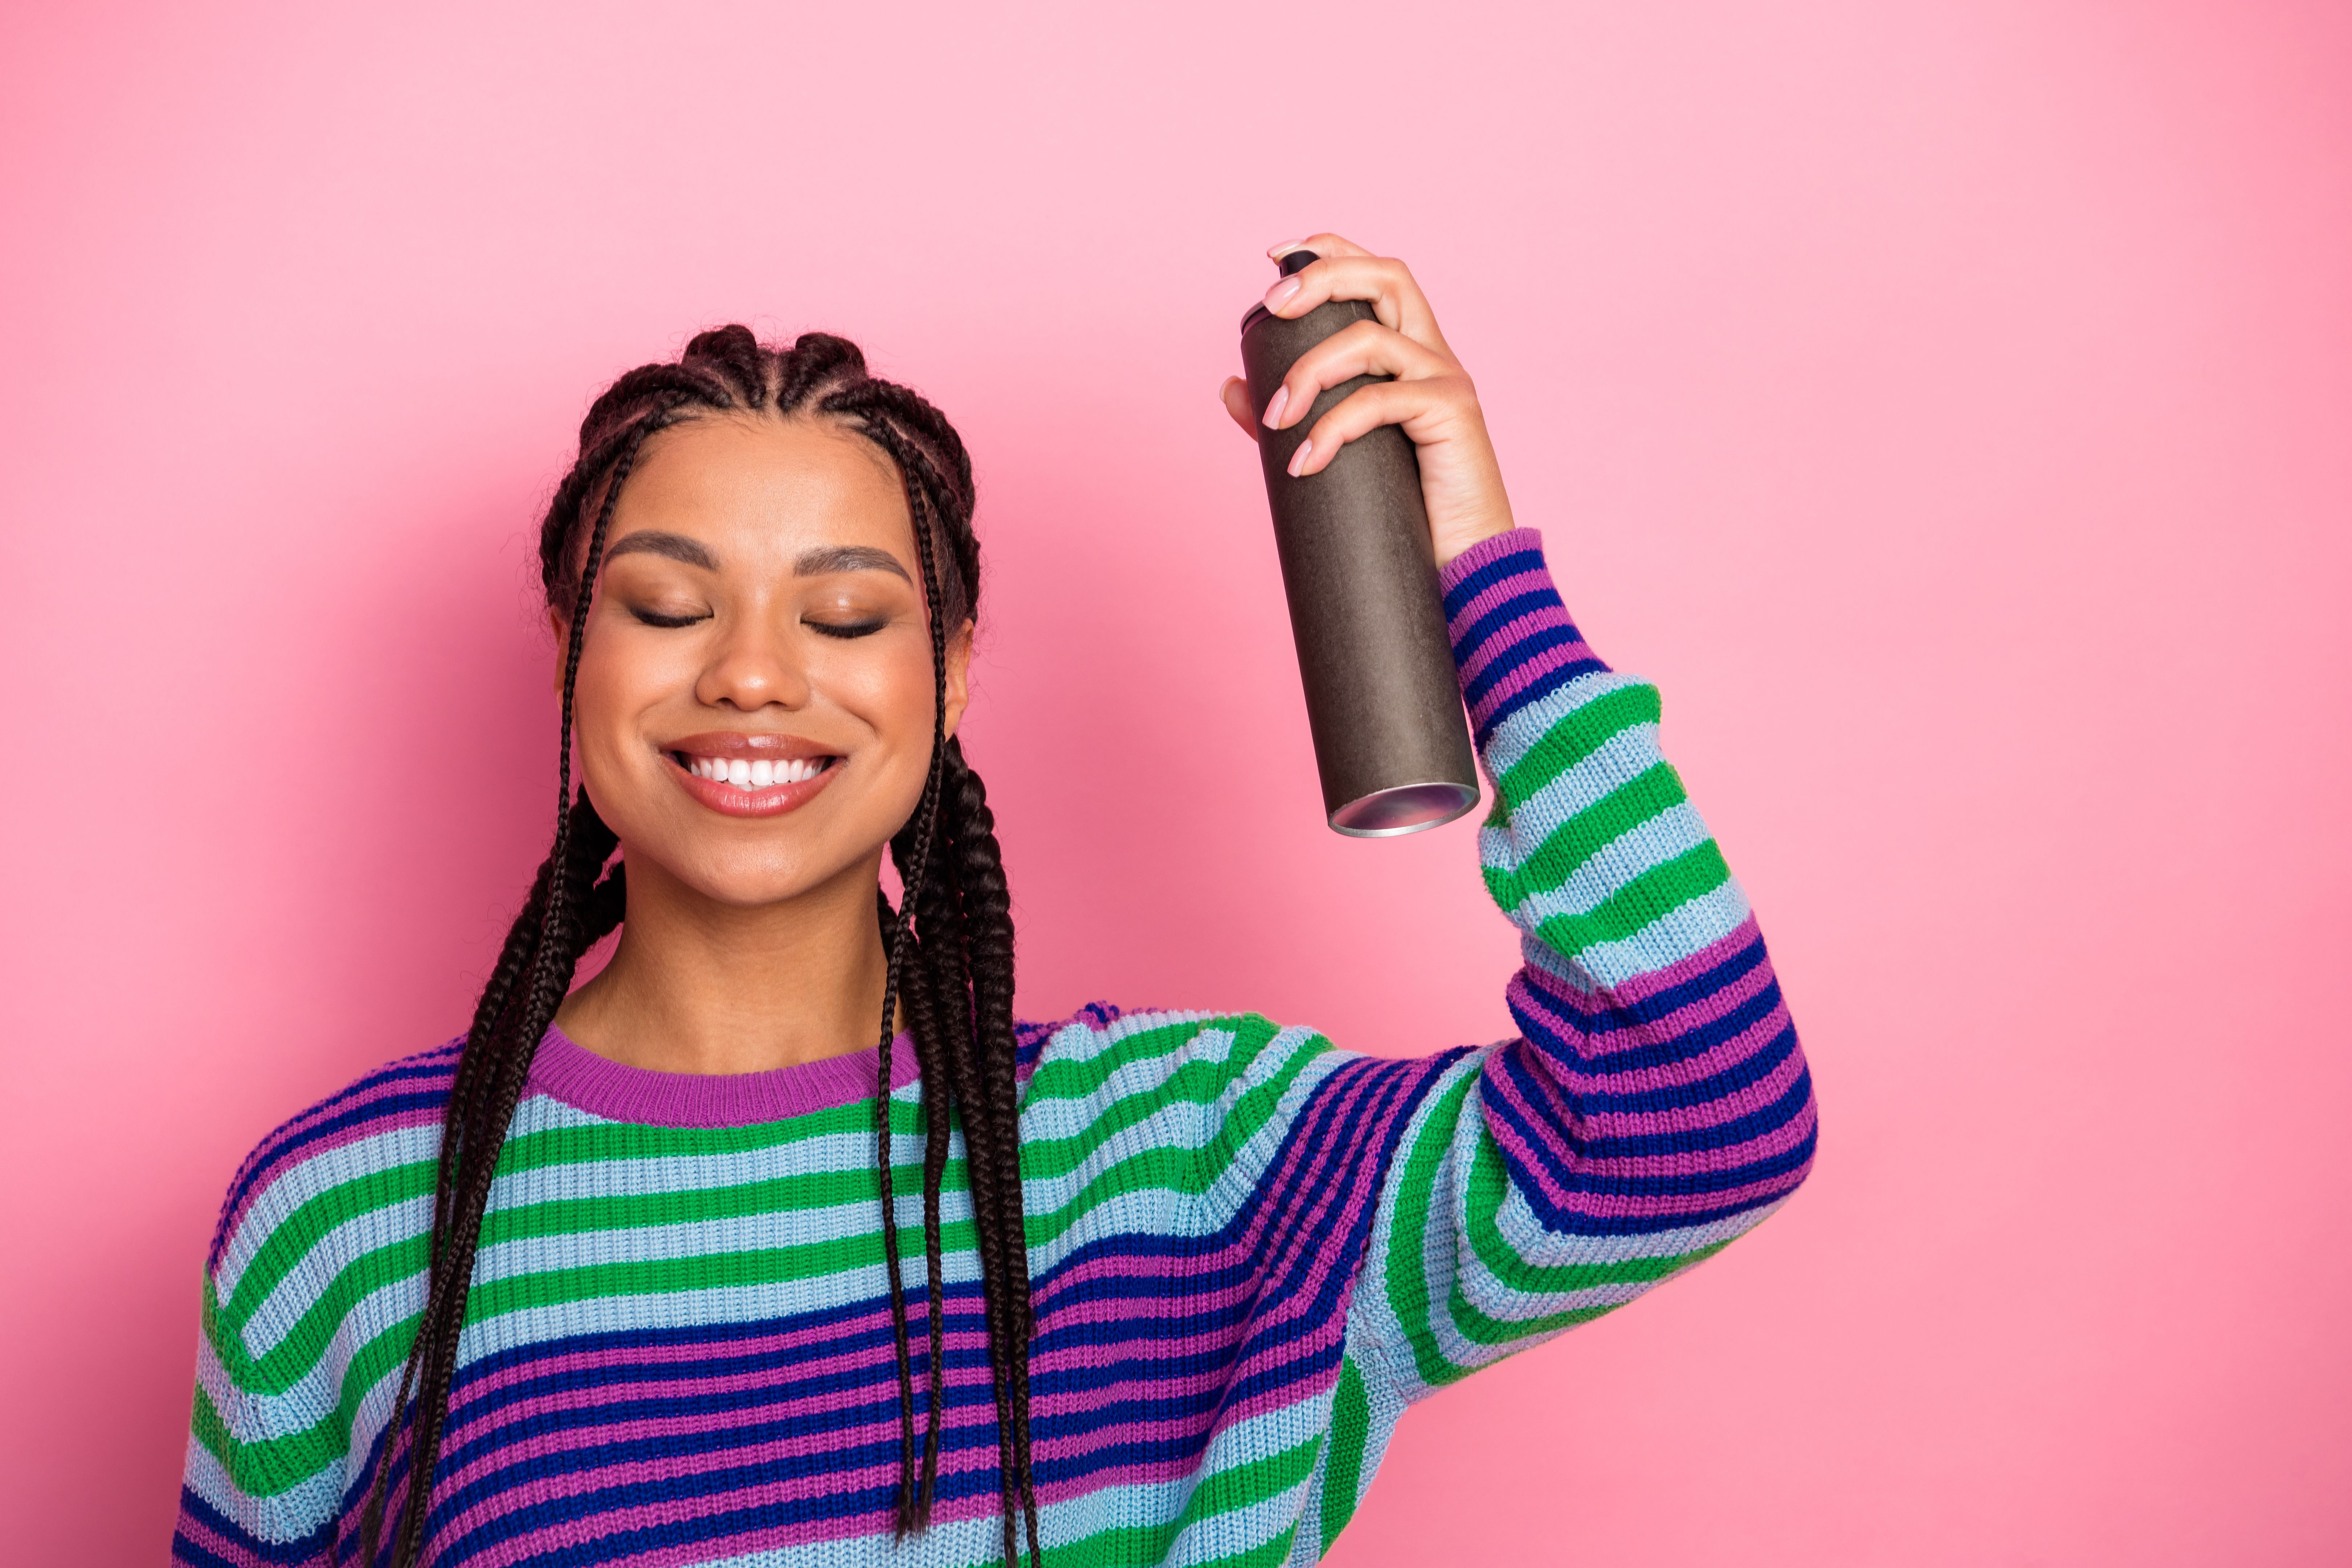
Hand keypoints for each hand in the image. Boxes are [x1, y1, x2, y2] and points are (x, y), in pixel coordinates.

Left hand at [1221, 234, 1516, 566]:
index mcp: (1410, 351)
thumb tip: (1230, 387)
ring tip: (1275, 421)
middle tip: (1271, 305)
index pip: (1378, 275)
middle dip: (1322, 277)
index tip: (1276, 256)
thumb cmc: (1404, 508)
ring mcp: (1447, 380)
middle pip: (1386, 276)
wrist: (1460, 563)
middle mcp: (1433, 354)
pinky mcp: (1453, 413)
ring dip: (1310, 370)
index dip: (1331, 251)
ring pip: (1371, 339)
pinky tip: (1305, 463)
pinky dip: (1333, 426)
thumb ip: (1289, 414)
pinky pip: (1380, 400)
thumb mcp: (1336, 450)